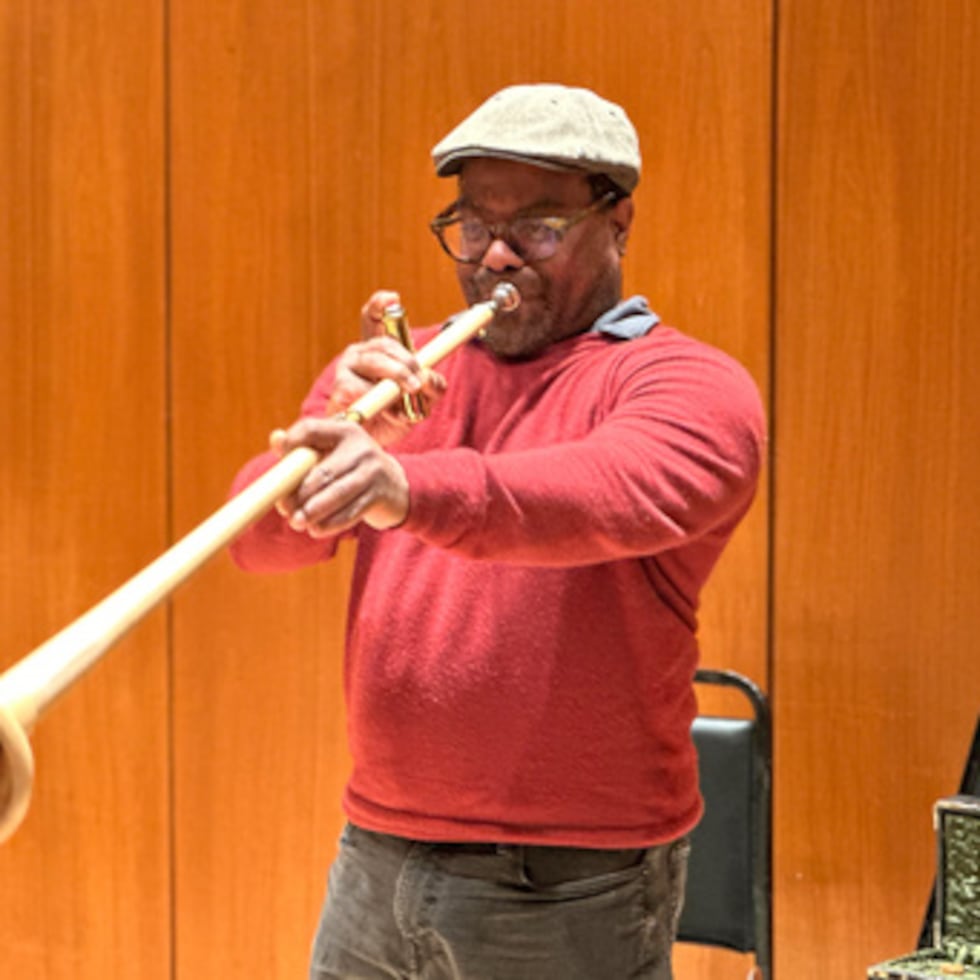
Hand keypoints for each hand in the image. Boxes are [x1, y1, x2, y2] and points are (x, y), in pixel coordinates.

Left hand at [270, 419, 409, 536]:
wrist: (395, 486)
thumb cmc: (351, 468)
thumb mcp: (332, 452)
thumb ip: (304, 446)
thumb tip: (276, 439)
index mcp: (346, 430)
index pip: (310, 429)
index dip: (290, 444)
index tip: (279, 464)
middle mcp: (362, 448)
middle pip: (322, 472)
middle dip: (299, 495)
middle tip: (285, 509)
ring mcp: (373, 472)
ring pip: (336, 495)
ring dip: (312, 512)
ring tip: (297, 522)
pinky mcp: (379, 495)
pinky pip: (350, 513)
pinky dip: (330, 524)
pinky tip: (316, 529)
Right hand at [325, 290, 445, 444]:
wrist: (369, 447)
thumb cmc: (392, 418)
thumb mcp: (422, 401)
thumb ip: (433, 386)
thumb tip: (430, 377)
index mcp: (380, 350)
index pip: (374, 318)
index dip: (380, 305)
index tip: (391, 298)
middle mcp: (361, 354)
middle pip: (383, 343)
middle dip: (405, 359)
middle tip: (419, 380)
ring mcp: (347, 369)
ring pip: (373, 362)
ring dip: (395, 376)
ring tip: (409, 392)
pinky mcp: (338, 389)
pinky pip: (360, 389)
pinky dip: (379, 402)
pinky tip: (386, 412)